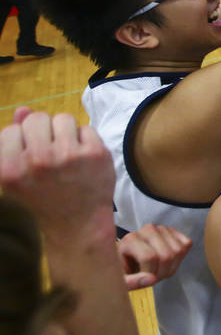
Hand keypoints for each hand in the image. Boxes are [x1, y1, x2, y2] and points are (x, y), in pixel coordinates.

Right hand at [0, 109, 114, 244]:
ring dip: (66, 133)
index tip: (30, 158)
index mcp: (10, 168)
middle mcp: (38, 161)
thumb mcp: (19, 175)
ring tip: (66, 155)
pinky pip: (86, 128)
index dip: (22, 141)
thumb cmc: (44, 198)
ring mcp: (68, 155)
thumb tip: (22, 109)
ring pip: (64, 118)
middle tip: (50, 155)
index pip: (11, 130)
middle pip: (37, 118)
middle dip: (44, 132)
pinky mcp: (95, 153)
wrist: (78, 225)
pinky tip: (83, 161)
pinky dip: (85, 141)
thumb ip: (15, 142)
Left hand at [118, 223, 192, 289]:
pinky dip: (181, 257)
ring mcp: (162, 229)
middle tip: (153, 276)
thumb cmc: (123, 270)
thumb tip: (152, 280)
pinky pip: (186, 244)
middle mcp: (147, 230)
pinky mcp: (173, 230)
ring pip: (178, 250)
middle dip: (162, 272)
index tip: (143, 278)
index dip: (150, 273)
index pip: (150, 257)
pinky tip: (168, 261)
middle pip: (166, 255)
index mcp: (130, 240)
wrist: (128, 260)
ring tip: (159, 269)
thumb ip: (132, 283)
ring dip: (171, 267)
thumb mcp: (121, 280)